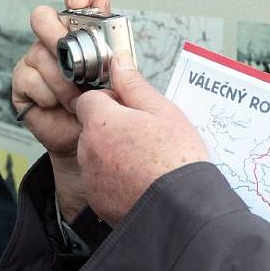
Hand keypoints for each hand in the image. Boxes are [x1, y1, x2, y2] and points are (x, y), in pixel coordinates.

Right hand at [11, 0, 108, 217]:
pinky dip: (50, 94)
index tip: (82, 2)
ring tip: (78, 97)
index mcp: (80, 31)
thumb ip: (109, 36)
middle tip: (72, 54)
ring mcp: (36, 60)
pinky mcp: (23, 82)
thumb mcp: (115, 69)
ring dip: (63, 79)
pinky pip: (30, 79)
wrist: (90, 140)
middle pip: (43, 17)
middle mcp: (54, 41)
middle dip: (57, 34)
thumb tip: (104, 0)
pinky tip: (60, 105)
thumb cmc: (104, 103)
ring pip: (40, 53)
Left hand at [74, 51, 208, 225]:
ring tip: (147, 162)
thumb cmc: (176, 158)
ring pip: (96, 155)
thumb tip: (118, 61)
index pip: (90, 99)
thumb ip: (134, 85)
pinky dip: (116, 180)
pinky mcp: (97, 200)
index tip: (133, 112)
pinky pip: (102, 181)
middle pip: (93, 128)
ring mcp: (91, 177)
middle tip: (146, 138)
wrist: (181, 209)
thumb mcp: (162, 111)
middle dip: (113, 129)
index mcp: (101, 123)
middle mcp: (88, 149)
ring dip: (114, 154)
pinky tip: (141, 182)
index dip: (112, 102)